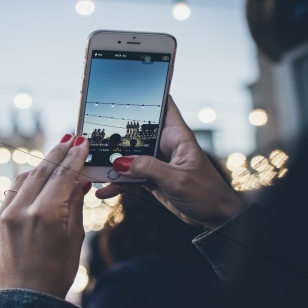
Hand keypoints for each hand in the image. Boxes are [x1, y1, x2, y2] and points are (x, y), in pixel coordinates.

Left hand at [0, 134, 91, 298]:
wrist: (27, 296)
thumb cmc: (57, 271)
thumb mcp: (74, 237)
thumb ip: (75, 204)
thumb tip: (79, 181)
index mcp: (45, 214)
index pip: (63, 176)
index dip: (74, 157)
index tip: (83, 142)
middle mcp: (23, 209)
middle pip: (43, 170)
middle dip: (59, 153)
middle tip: (72, 138)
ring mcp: (7, 213)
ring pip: (27, 177)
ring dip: (43, 164)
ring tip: (58, 153)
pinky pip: (14, 189)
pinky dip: (28, 179)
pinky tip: (39, 174)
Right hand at [96, 96, 245, 228]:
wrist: (214, 218)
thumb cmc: (207, 193)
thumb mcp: (176, 180)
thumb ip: (148, 168)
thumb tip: (120, 163)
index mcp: (177, 136)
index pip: (163, 105)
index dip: (148, 94)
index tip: (126, 89)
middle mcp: (165, 145)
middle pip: (137, 132)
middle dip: (116, 134)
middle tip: (94, 135)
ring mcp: (157, 162)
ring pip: (129, 156)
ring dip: (112, 163)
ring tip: (93, 168)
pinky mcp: (152, 178)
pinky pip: (129, 176)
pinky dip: (117, 184)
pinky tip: (105, 190)